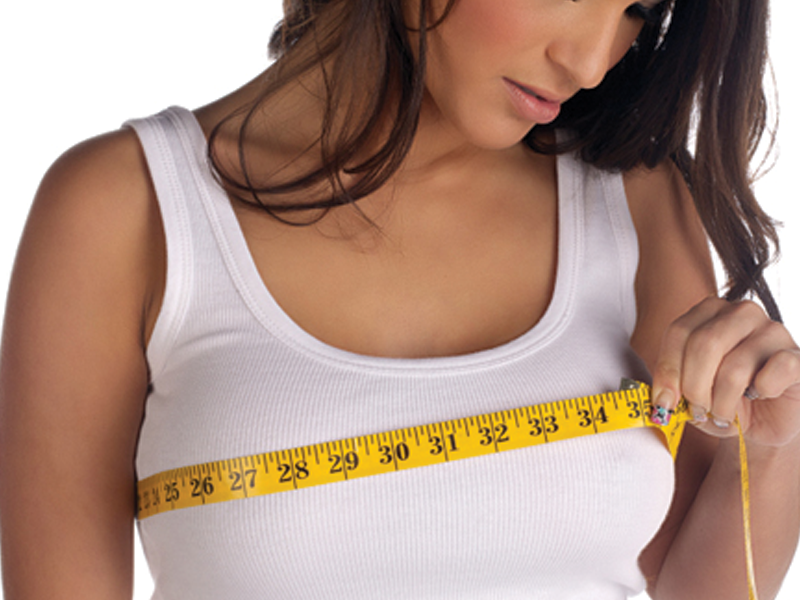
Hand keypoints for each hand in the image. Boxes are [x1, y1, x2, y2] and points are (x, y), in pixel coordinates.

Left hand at [651, 297, 799, 447]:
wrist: (764, 421)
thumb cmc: (723, 399)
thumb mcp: (688, 393)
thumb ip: (672, 388)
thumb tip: (660, 400)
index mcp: (709, 312)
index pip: (679, 332)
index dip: (668, 371)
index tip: (665, 402)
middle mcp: (742, 313)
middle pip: (704, 344)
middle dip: (694, 387)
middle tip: (698, 410)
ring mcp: (773, 331)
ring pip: (735, 365)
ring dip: (723, 401)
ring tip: (723, 413)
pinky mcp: (798, 356)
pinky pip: (777, 369)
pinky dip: (763, 390)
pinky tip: (760, 395)